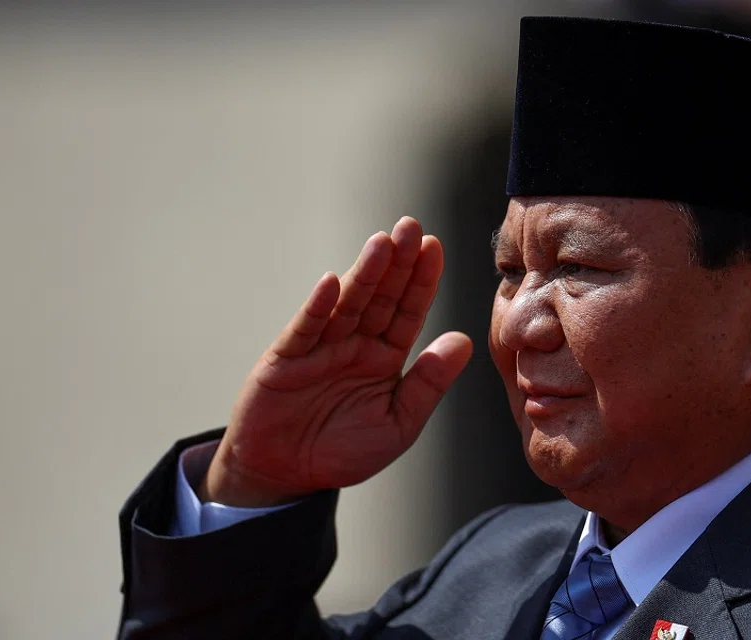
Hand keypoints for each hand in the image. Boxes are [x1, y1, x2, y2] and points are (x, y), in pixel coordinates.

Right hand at [200, 217, 472, 506]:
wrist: (286, 477)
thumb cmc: (344, 452)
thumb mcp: (398, 423)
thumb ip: (429, 383)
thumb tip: (464, 340)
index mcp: (385, 357)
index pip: (408, 311)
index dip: (421, 280)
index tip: (435, 247)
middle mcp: (355, 344)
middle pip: (380, 297)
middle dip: (396, 262)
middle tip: (411, 226)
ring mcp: (320, 347)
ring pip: (347, 304)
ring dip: (364, 273)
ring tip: (382, 243)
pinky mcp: (286, 359)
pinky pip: (305, 329)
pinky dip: (318, 306)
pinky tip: (333, 282)